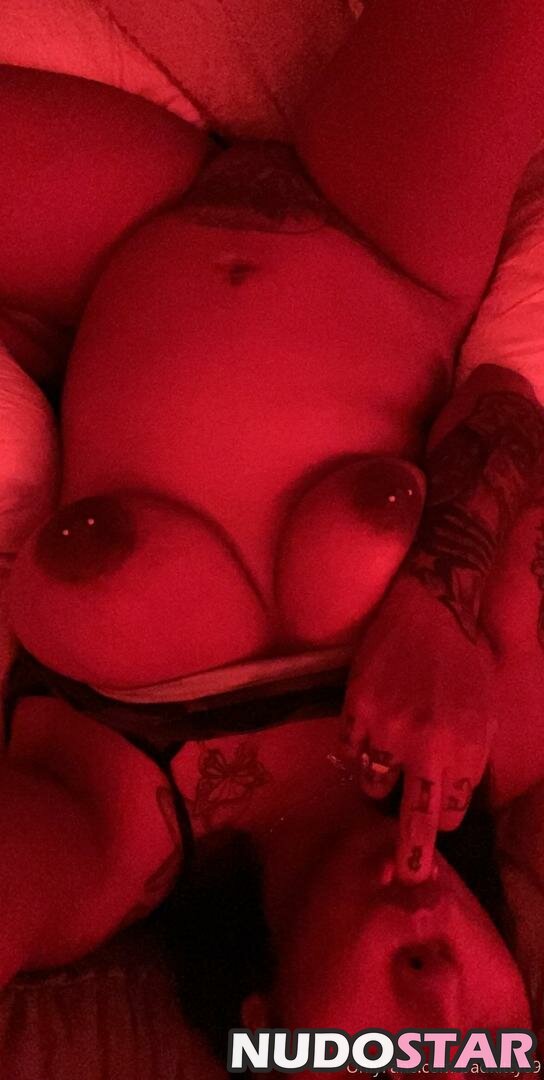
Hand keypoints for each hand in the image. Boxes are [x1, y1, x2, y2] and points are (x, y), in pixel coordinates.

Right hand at [341, 575, 498, 882]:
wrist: (434, 609)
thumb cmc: (465, 663)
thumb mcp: (485, 717)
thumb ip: (468, 760)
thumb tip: (449, 801)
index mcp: (465, 751)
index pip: (449, 814)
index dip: (441, 815)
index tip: (433, 815)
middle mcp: (427, 748)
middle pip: (414, 821)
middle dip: (411, 856)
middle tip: (406, 876)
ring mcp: (388, 730)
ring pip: (374, 785)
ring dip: (380, 778)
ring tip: (387, 753)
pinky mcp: (357, 710)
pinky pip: (351, 752)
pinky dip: (358, 748)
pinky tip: (369, 728)